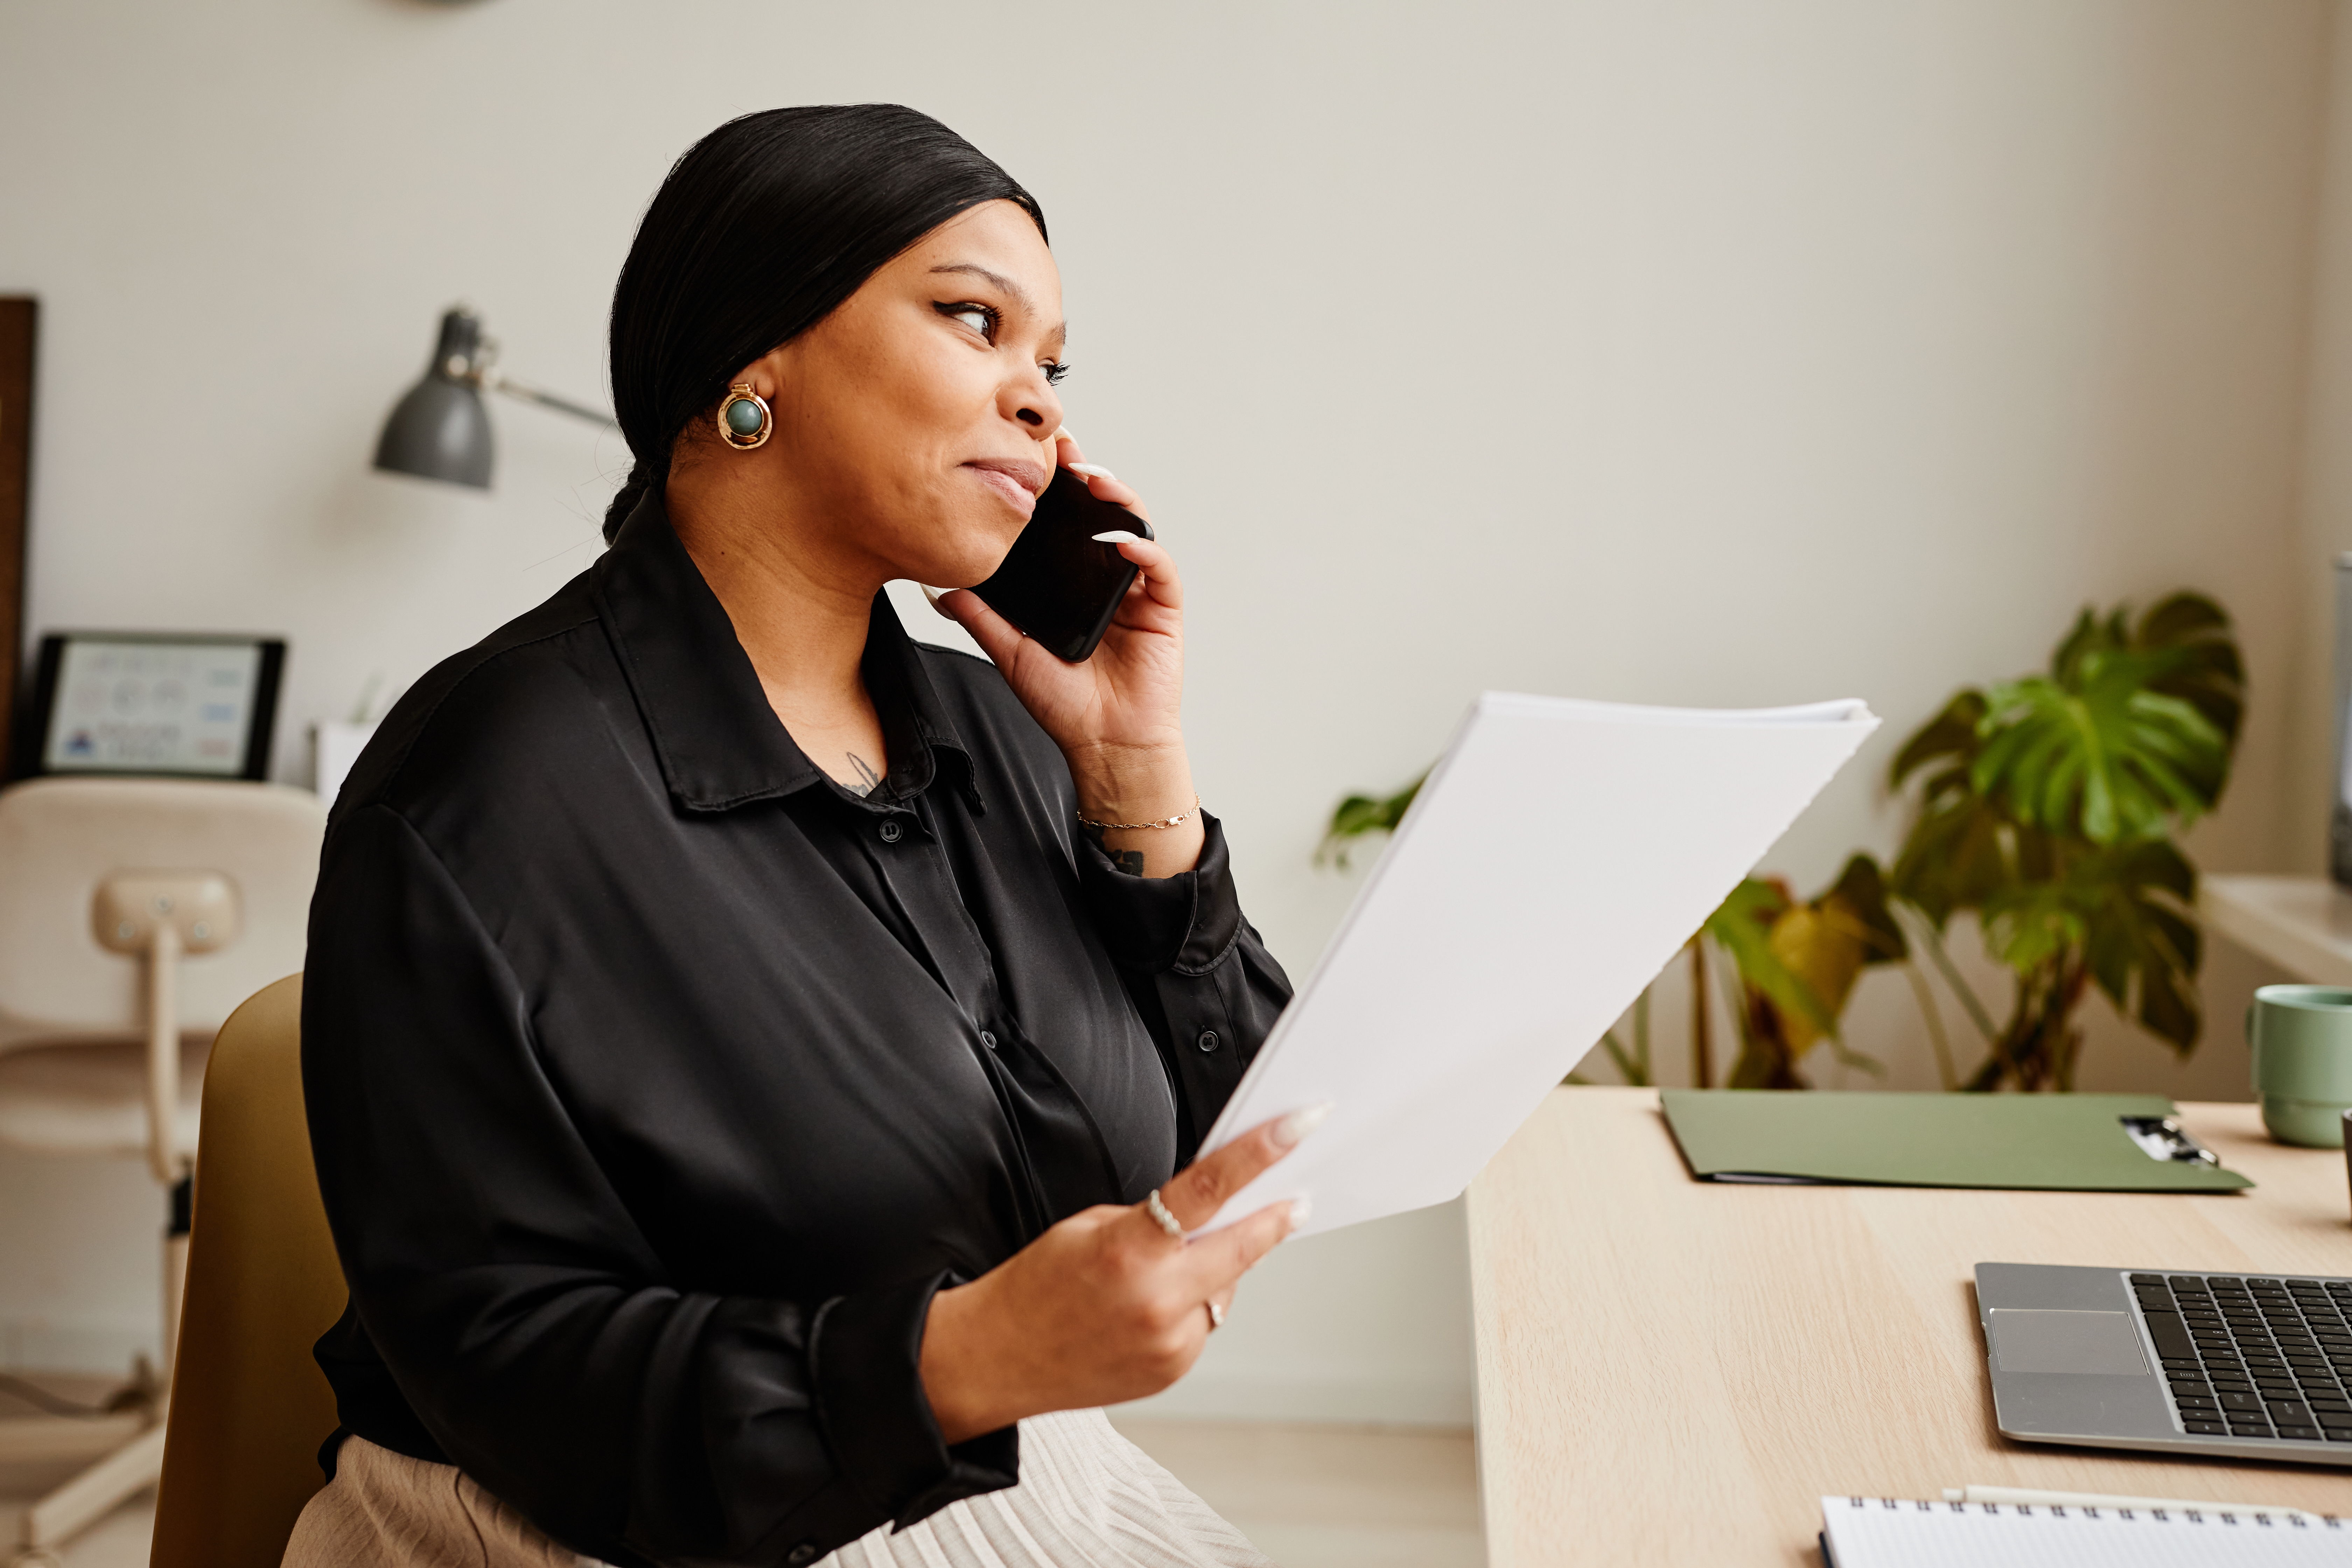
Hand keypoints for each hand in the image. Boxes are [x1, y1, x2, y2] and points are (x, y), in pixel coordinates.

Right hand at [918, 1108, 1322, 1442]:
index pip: (1208, 1188)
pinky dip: (1192, 1308)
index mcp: (1129, 1249)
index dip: (1259, 1154)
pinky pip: (1205, 1325)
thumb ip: (1156, 1219)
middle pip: (1243, 1247)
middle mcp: (1155, 1300)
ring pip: (1225, 1290)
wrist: (996, 1357)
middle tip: (1296, 1200)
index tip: (1298, 1128)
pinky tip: (1150, 1308)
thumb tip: (1213, 1216)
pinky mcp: (1173, 1371)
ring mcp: (1169, 1343)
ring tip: (1164, 1271)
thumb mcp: (1089, 1227)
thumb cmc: (1036, 1286)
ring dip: (1215, 1271)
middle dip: (1272, 1220)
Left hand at [936, 433, 1200, 873]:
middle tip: (1066, 452)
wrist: (1104, 745)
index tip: (1034, 458)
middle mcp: (1107, 578)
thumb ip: (981, 617)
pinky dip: (1146, 552)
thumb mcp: (1010, 652)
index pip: (1067, 524)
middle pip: (1104, 513)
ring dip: (1119, 501)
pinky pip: (1161, 570)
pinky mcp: (1164, 610)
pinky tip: (1124, 543)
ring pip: (1136, 529)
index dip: (1056, 489)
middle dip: (1088, 477)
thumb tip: (938, 586)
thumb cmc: (1065, 704)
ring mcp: (1138, 591)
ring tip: (1095, 482)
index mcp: (1075, 582)